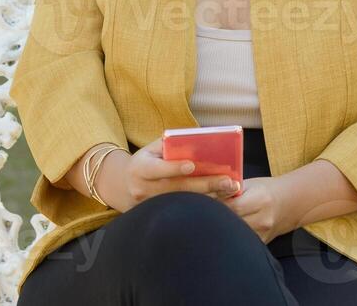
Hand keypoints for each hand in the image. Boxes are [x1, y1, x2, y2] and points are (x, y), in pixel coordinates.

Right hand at [112, 138, 241, 211]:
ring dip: (210, 196)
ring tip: (231, 189)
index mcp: (140, 169)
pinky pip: (185, 210)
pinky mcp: (160, 215)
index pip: (157, 169)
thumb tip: (198, 141)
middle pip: (178, 188)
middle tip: (228, 181)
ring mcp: (152, 206)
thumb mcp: (151, 148)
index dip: (174, 168)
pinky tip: (223, 199)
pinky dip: (205, 204)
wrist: (125, 186)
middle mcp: (144, 190)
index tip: (192, 165)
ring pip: (184, 202)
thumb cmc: (146, 160)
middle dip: (205, 184)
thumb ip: (170, 143)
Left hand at [214, 176, 296, 243]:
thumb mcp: (250, 184)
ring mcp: (263, 234)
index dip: (217, 206)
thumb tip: (207, 194)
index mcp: (260, 200)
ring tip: (214, 223)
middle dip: (217, 219)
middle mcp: (263, 219)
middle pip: (232, 223)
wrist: (288, 204)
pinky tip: (225, 232)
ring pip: (235, 236)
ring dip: (223, 230)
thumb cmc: (266, 190)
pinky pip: (242, 242)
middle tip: (205, 215)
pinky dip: (231, 237)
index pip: (232, 207)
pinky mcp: (261, 244)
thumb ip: (231, 190)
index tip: (206, 203)